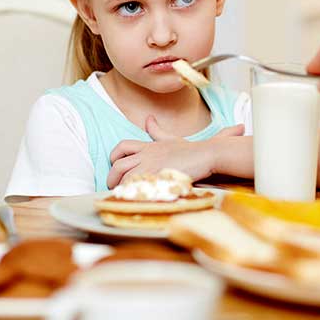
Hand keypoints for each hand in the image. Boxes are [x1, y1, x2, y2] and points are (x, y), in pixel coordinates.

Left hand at [106, 116, 244, 187]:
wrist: (207, 155)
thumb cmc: (192, 149)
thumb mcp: (171, 138)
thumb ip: (157, 131)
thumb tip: (148, 119)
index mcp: (148, 146)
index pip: (121, 146)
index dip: (113, 157)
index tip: (116, 169)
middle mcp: (147, 155)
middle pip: (118, 165)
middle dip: (112, 178)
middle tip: (115, 188)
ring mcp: (152, 166)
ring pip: (126, 178)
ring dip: (122, 189)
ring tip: (124, 197)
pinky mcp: (159, 178)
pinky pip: (140, 188)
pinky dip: (134, 195)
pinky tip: (135, 200)